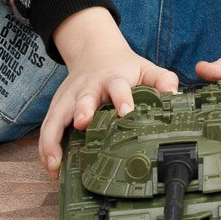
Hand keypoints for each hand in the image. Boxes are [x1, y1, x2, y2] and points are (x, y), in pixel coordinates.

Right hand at [40, 7, 178, 175]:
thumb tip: (175, 99)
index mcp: (114, 78)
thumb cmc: (125, 68)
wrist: (96, 53)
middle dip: (83, 110)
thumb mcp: (147, 69)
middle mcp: (88, 87)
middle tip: (83, 123)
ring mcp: (69, 97)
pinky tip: (50, 166)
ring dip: (53, 139)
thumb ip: (163, 81)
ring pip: (57, 117)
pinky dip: (45, 147)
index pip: (119, 87)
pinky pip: (47, 128)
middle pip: (83, 98)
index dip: (123, 98)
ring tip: (55, 163)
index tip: (127, 112)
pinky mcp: (57, 107)